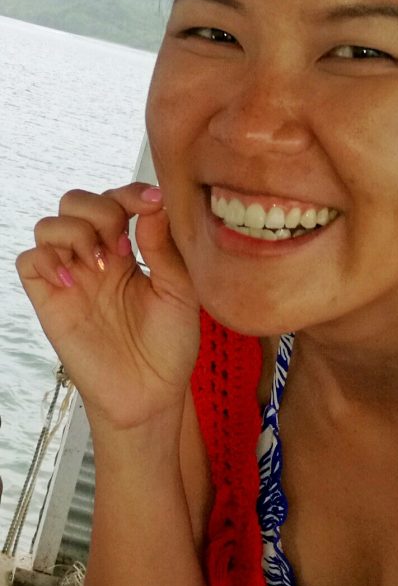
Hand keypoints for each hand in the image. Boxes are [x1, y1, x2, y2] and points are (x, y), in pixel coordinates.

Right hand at [16, 184, 199, 430]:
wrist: (152, 393)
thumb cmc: (171, 344)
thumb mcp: (181, 291)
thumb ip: (164, 247)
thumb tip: (153, 205)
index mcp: (130, 249)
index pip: (118, 199)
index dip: (131, 192)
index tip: (153, 203)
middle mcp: (97, 257)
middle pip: (76, 201)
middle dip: (101, 209)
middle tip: (122, 244)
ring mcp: (72, 277)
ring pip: (48, 224)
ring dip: (75, 231)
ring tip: (101, 263)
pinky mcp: (51, 302)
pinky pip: (28, 261)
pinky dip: (47, 259)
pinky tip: (76, 281)